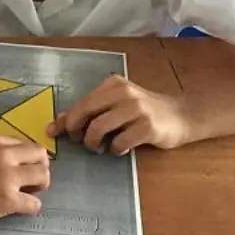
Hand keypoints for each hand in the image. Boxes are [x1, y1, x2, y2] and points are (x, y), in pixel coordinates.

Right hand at [0, 135, 49, 227]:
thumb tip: (10, 158)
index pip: (25, 143)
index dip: (26, 157)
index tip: (22, 168)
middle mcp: (4, 155)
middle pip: (40, 155)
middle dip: (39, 167)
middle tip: (30, 180)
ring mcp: (8, 177)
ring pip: (43, 175)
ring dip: (39, 185)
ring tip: (28, 193)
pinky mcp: (9, 199)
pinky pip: (35, 202)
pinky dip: (31, 206)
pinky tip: (22, 208)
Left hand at [47, 75, 191, 153]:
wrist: (181, 115)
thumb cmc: (145, 111)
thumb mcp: (117, 105)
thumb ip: (92, 110)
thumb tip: (60, 122)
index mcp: (113, 84)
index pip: (82, 102)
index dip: (66, 120)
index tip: (54, 132)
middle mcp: (124, 93)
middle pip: (86, 112)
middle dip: (77, 131)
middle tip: (81, 142)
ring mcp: (136, 109)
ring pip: (99, 127)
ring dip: (93, 142)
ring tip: (99, 147)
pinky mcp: (147, 127)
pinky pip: (119, 142)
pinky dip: (115, 149)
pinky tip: (119, 148)